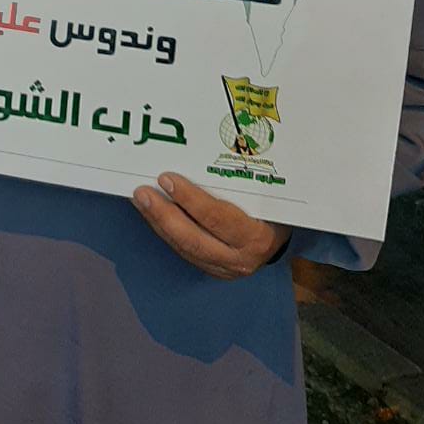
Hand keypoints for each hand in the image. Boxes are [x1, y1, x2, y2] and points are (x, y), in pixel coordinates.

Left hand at [132, 173, 290, 279]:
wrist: (283, 239)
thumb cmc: (274, 209)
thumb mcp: (268, 196)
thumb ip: (244, 182)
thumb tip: (207, 152)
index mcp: (256, 237)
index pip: (217, 218)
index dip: (190, 199)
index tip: (167, 179)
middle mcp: (239, 258)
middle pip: (194, 239)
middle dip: (163, 215)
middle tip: (142, 192)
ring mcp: (224, 268)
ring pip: (184, 248)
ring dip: (158, 223)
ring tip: (139, 200)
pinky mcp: (211, 270)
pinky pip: (183, 251)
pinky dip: (164, 231)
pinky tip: (151, 214)